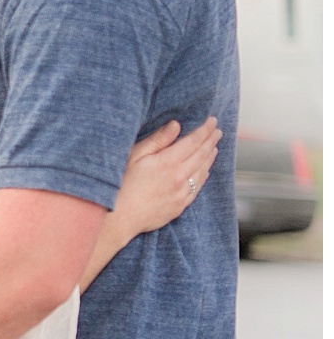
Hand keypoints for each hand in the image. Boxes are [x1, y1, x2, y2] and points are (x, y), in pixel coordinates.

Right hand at [113, 116, 221, 235]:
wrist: (120, 217)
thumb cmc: (122, 184)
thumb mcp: (135, 155)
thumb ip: (157, 140)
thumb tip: (176, 125)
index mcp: (169, 162)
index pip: (193, 141)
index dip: (205, 130)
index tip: (212, 121)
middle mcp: (180, 177)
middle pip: (202, 155)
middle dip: (211, 141)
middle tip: (218, 131)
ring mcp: (182, 193)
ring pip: (203, 171)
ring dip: (210, 157)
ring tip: (214, 148)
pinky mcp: (180, 205)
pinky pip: (197, 187)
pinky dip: (204, 175)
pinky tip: (205, 171)